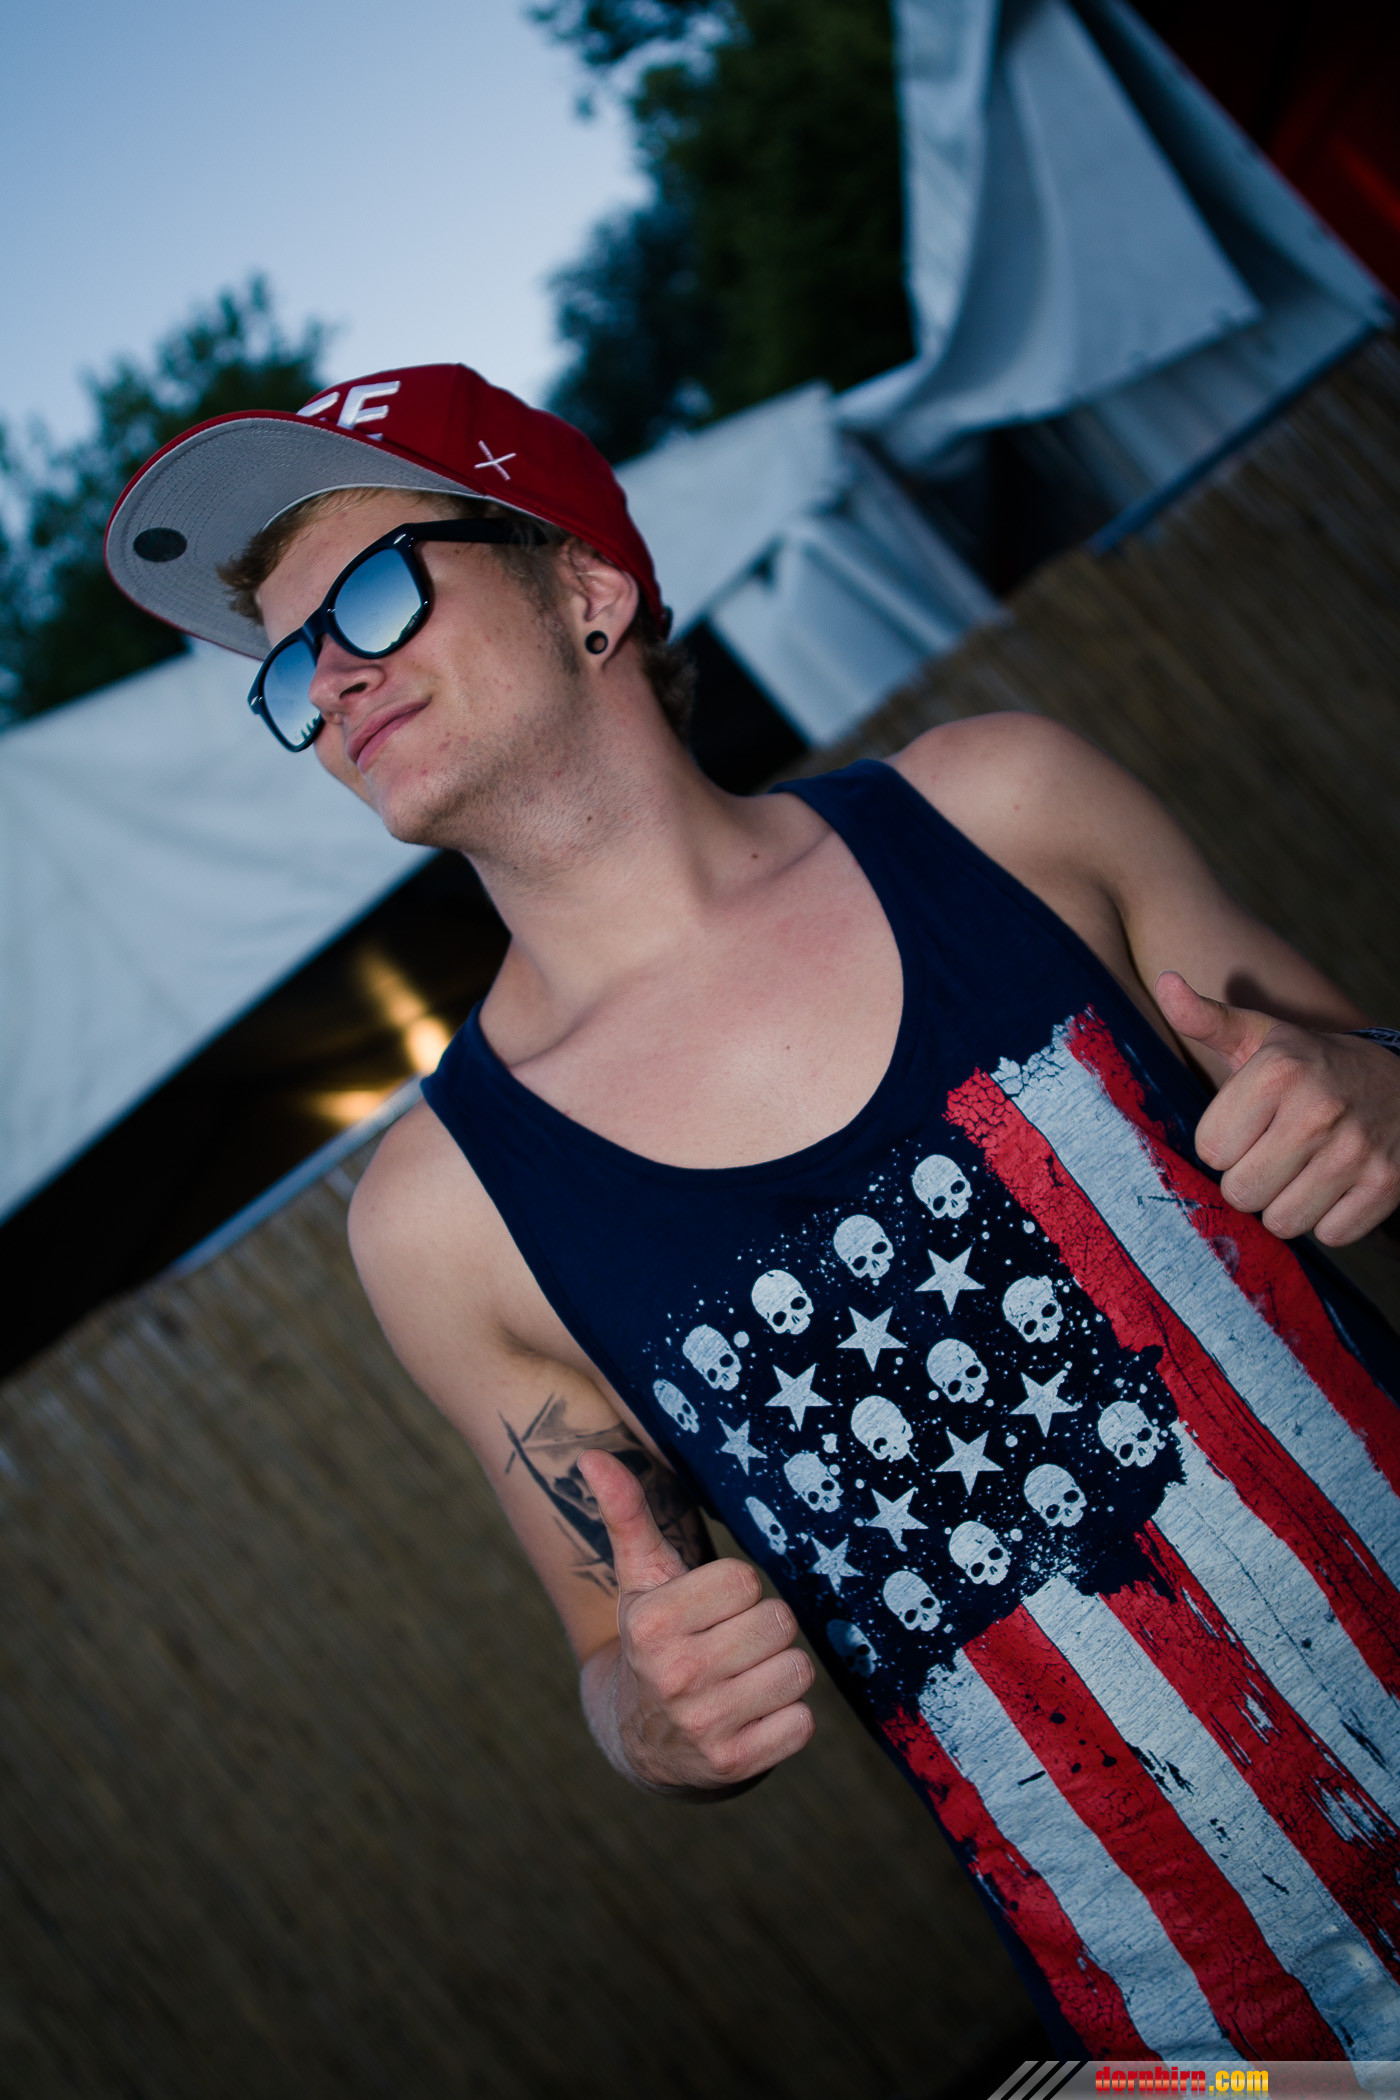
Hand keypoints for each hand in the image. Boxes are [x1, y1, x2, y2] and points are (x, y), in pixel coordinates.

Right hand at [578, 1448, 814, 1790]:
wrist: (641, 1739)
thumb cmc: (652, 1640)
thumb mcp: (638, 1580)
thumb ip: (626, 1515)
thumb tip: (590, 1455)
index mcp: (652, 1624)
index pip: (745, 1580)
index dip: (736, 1591)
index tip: (711, 1609)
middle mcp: (676, 1677)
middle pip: (778, 1622)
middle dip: (762, 1628)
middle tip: (730, 1644)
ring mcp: (706, 1726)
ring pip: (796, 1670)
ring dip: (778, 1671)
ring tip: (742, 1677)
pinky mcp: (735, 1765)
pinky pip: (802, 1723)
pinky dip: (786, 1719)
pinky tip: (752, 1716)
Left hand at [1156, 972, 1399, 1244]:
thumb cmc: (1313, 1064)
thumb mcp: (1261, 1036)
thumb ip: (1207, 1018)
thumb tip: (1166, 982)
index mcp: (1278, 1070)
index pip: (1210, 1150)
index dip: (1225, 1144)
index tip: (1249, 1126)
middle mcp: (1319, 1108)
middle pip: (1242, 1192)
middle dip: (1251, 1180)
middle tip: (1274, 1153)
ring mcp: (1358, 1150)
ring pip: (1283, 1221)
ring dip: (1287, 1204)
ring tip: (1303, 1169)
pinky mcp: (1388, 1185)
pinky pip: (1330, 1235)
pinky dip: (1328, 1219)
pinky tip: (1335, 1186)